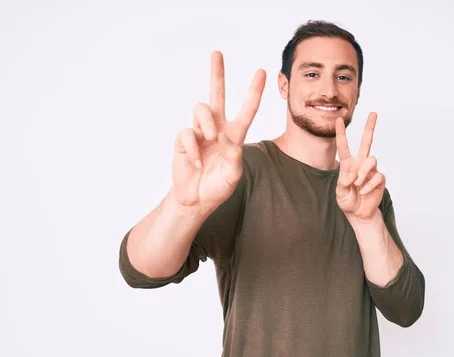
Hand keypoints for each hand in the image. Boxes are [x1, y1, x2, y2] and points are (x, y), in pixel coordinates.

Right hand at [172, 51, 265, 211]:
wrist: (195, 199)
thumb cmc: (217, 187)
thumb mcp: (233, 176)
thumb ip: (234, 159)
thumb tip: (229, 142)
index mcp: (234, 135)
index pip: (247, 109)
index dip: (254, 91)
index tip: (262, 71)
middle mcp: (217, 129)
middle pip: (217, 95)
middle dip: (217, 74)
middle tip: (217, 53)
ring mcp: (199, 132)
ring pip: (201, 109)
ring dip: (207, 122)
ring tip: (211, 138)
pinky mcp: (183, 139)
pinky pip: (187, 132)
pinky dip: (193, 149)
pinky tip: (197, 163)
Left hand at [335, 112, 385, 221]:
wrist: (359, 213)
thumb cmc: (347, 201)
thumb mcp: (339, 192)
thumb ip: (343, 181)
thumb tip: (352, 174)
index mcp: (348, 164)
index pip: (344, 146)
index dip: (341, 133)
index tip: (338, 119)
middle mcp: (360, 164)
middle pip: (367, 142)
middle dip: (370, 127)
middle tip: (373, 113)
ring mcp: (371, 171)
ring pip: (371, 160)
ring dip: (363, 172)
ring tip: (357, 183)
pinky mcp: (379, 179)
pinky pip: (377, 176)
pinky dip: (368, 185)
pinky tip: (363, 192)